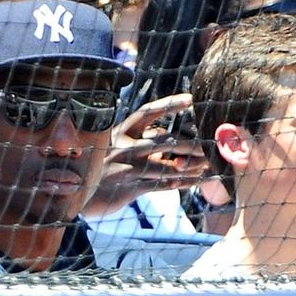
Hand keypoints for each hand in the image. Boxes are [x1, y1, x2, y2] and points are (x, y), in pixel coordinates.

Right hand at [83, 93, 209, 217]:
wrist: (84, 197)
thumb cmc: (109, 167)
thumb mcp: (122, 147)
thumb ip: (145, 140)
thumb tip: (177, 136)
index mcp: (121, 131)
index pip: (147, 112)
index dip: (169, 104)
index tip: (191, 98)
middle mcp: (122, 147)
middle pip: (163, 141)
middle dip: (190, 143)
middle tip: (211, 142)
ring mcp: (125, 168)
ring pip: (165, 166)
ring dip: (189, 166)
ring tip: (208, 164)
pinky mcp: (130, 188)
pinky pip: (162, 185)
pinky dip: (181, 183)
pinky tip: (197, 181)